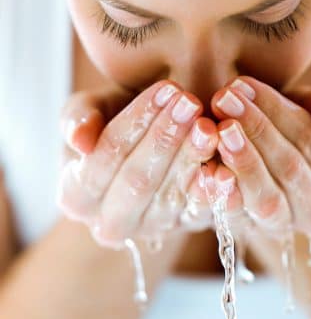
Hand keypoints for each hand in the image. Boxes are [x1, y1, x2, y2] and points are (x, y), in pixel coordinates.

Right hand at [57, 81, 217, 247]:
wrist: (144, 150)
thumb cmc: (114, 124)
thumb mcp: (91, 112)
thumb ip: (78, 119)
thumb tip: (79, 141)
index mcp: (76, 196)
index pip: (105, 157)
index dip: (135, 122)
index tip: (164, 90)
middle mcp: (111, 222)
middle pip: (137, 181)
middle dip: (165, 139)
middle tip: (190, 103)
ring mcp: (150, 229)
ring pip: (170, 197)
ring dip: (192, 159)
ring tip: (209, 126)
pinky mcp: (184, 227)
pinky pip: (200, 214)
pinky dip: (214, 193)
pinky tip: (225, 171)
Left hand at [209, 76, 310, 239]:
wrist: (273, 174)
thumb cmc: (293, 136)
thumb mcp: (309, 115)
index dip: (278, 112)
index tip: (243, 85)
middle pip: (290, 169)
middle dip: (255, 130)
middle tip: (223, 99)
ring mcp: (287, 227)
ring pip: (267, 199)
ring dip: (241, 161)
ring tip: (219, 129)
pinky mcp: (253, 233)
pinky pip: (237, 218)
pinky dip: (222, 193)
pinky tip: (207, 170)